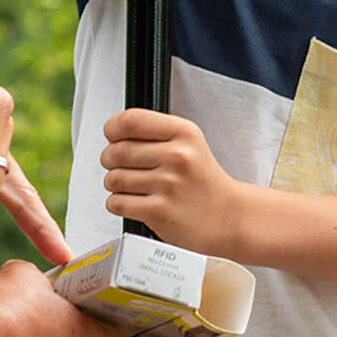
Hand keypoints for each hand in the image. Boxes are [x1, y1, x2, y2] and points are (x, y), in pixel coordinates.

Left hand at [101, 108, 241, 252]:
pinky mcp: (159, 212)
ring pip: (113, 179)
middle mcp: (177, 156)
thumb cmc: (202, 180)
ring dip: (115, 184)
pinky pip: (117, 203)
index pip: (130, 120)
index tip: (114, 137)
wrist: (227, 216)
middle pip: (116, 151)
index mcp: (184, 133)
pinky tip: (135, 202)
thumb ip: (155, 132)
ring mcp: (168, 185)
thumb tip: (113, 131)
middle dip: (110, 160)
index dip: (113, 130)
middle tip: (120, 166)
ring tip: (132, 187)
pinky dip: (118, 204)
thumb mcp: (189, 143)